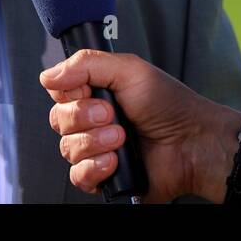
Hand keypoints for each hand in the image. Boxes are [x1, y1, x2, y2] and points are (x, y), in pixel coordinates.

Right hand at [40, 50, 240, 202]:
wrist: (192, 143)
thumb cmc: (169, 105)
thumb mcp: (130, 70)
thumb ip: (87, 64)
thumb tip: (48, 75)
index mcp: (95, 93)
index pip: (58, 92)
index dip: (69, 93)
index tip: (90, 91)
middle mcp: (91, 122)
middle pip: (57, 120)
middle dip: (84, 118)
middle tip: (114, 115)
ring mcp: (96, 150)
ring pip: (66, 149)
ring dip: (95, 142)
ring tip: (122, 138)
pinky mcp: (102, 177)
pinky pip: (78, 177)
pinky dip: (95, 169)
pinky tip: (115, 161)